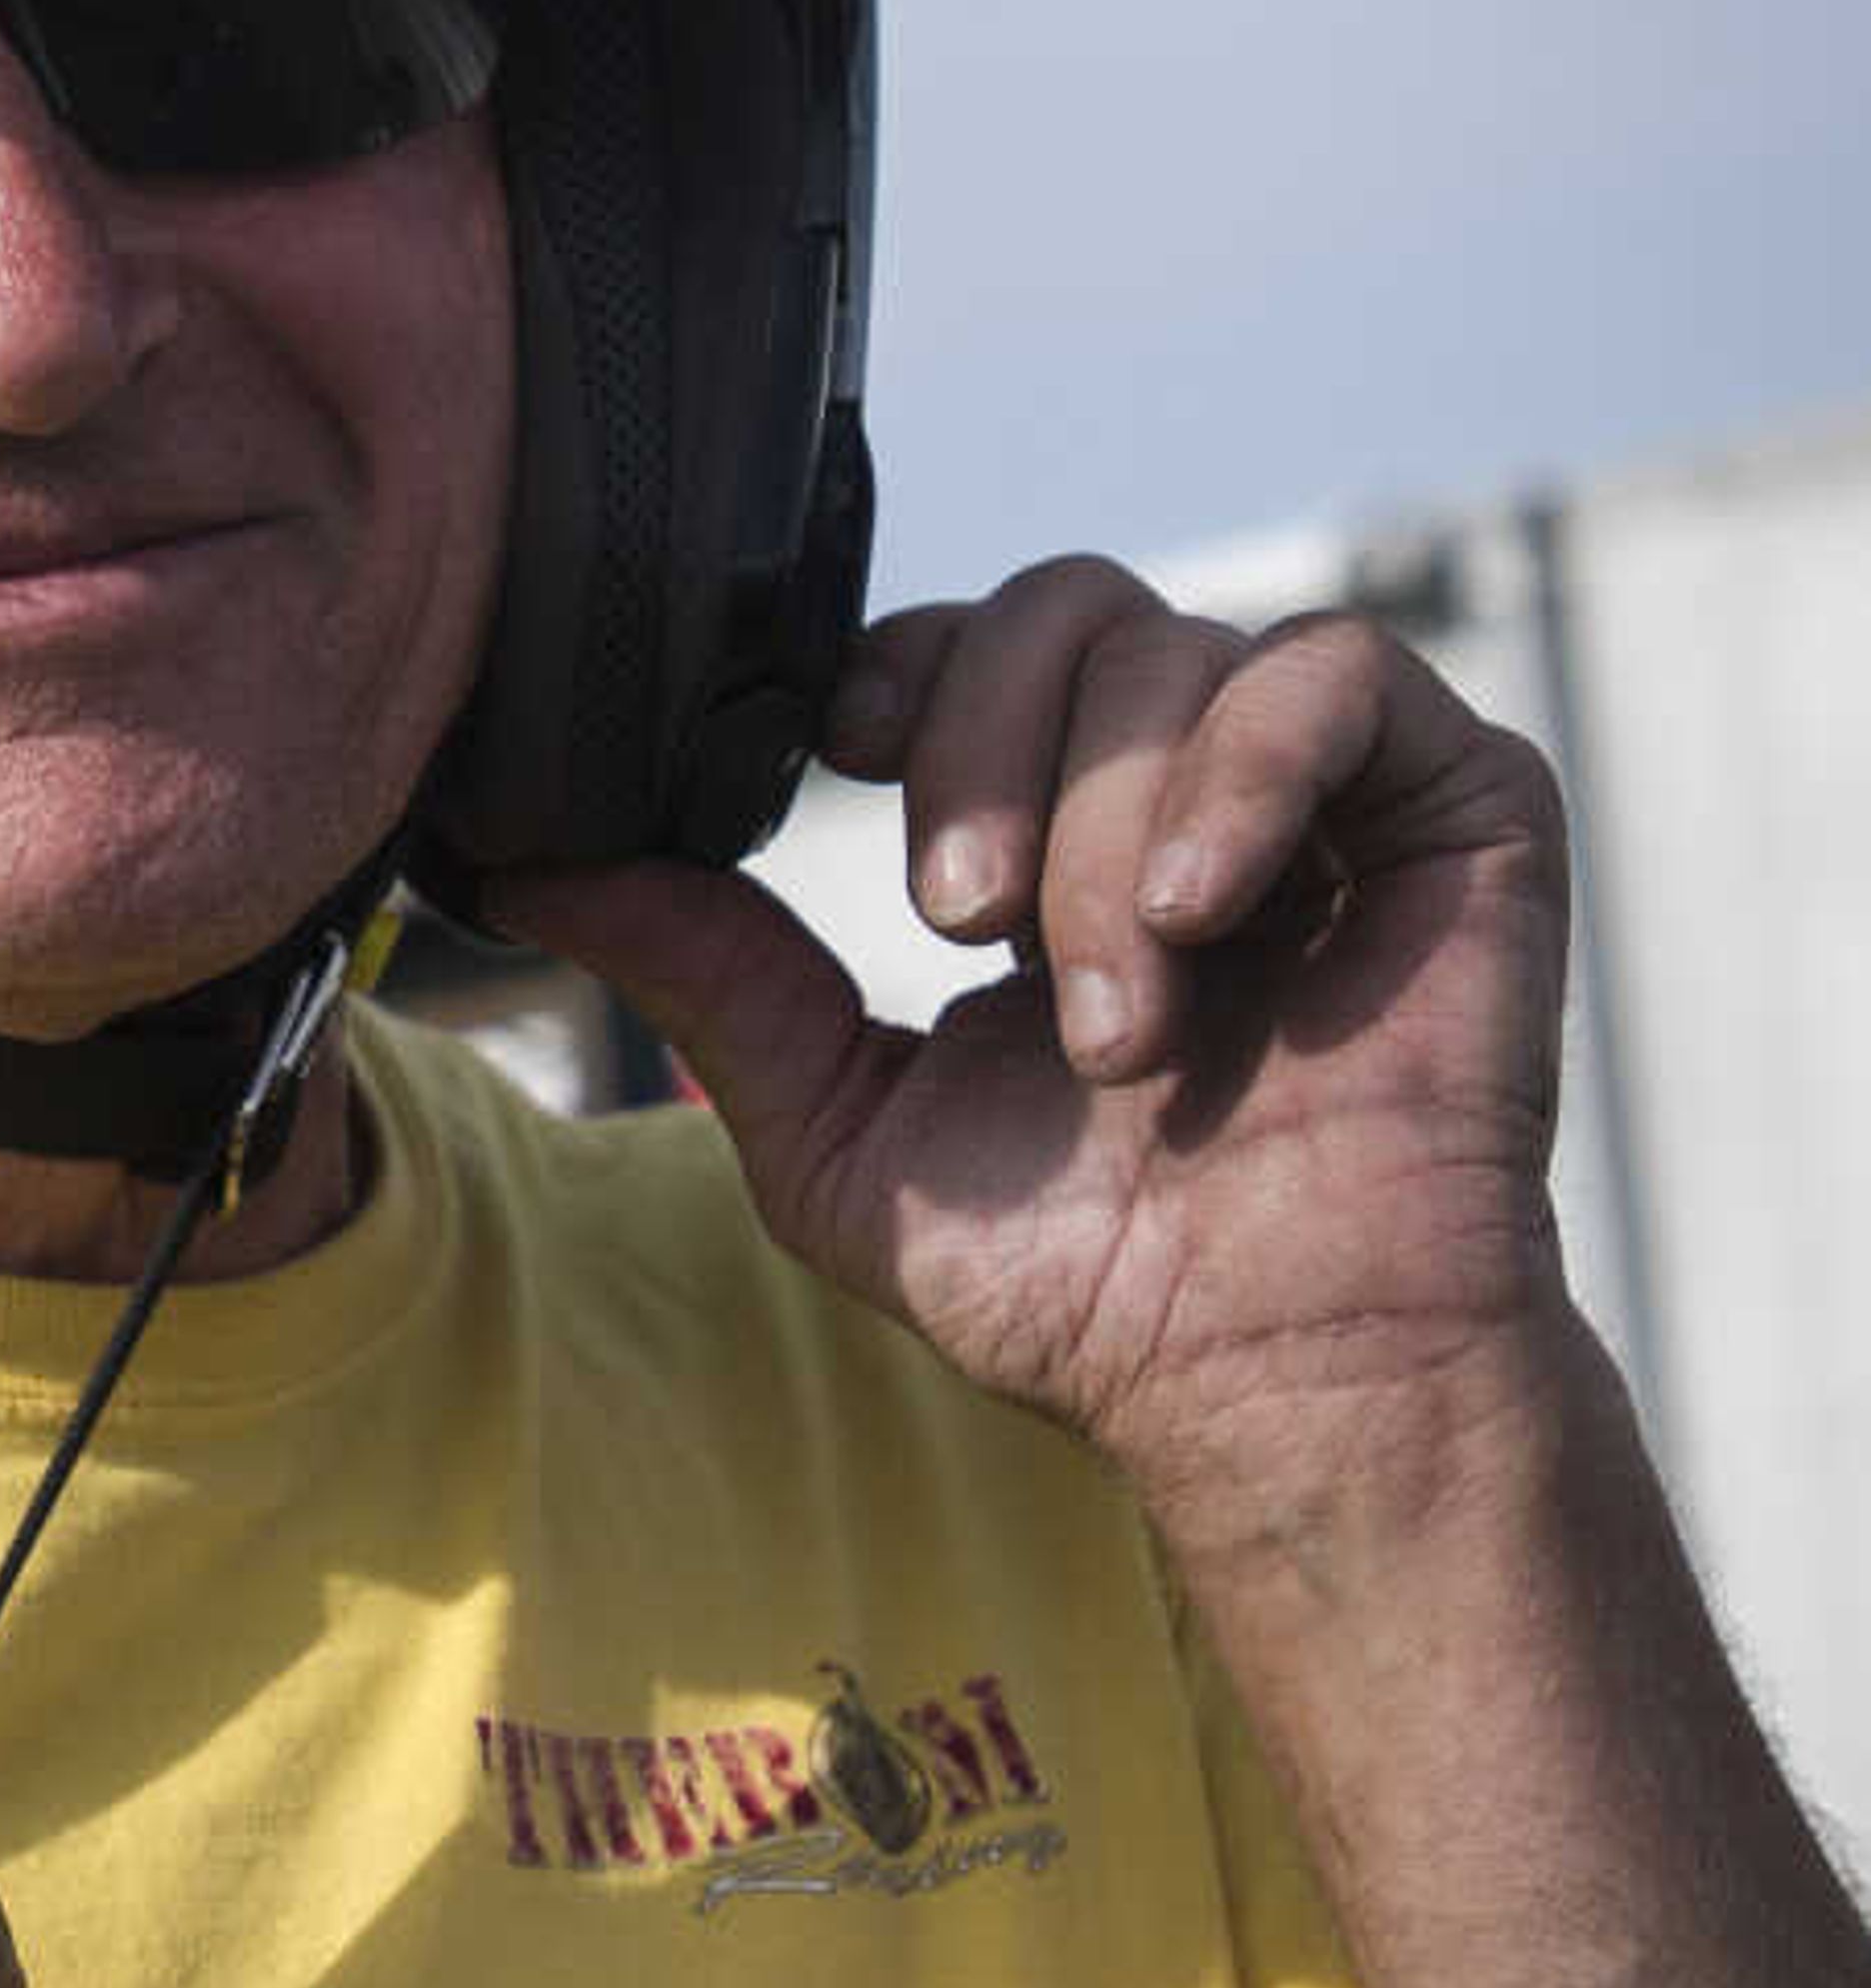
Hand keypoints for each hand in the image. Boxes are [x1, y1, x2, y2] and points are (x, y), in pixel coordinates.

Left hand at [491, 559, 1575, 1553]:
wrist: (1271, 1381)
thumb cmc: (1083, 1283)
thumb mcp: (836, 1125)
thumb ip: (706, 975)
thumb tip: (526, 864)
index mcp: (1048, 830)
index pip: (959, 646)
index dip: (896, 675)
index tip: (842, 760)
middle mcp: (1186, 783)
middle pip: (1057, 606)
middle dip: (978, 751)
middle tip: (955, 925)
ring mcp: (1327, 787)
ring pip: (1175, 649)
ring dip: (1102, 832)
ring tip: (1106, 1017)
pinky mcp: (1460, 802)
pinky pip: (1337, 674)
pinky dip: (1244, 770)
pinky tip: (1205, 908)